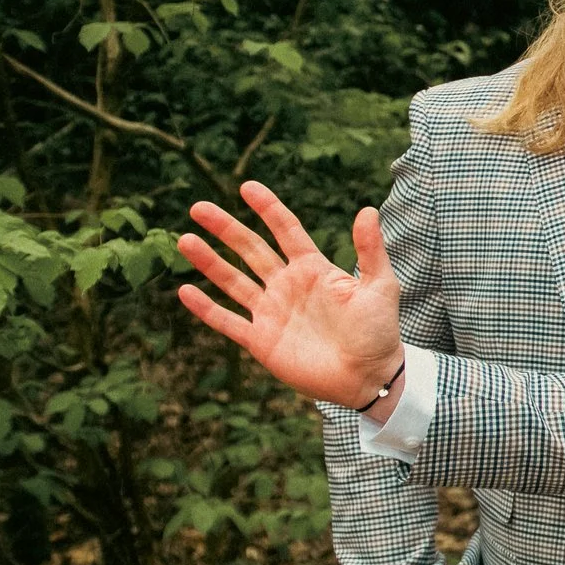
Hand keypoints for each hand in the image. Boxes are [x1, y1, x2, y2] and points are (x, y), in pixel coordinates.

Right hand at [177, 181, 405, 411]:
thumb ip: (370, 250)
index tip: (247, 187)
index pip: (285, 230)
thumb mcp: (380, 286)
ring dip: (209, 261)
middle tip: (199, 208)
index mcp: (314, 269)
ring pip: (233, 280)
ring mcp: (272, 312)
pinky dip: (206, 308)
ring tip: (185, 240)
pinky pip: (227, 321)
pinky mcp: (262, 340)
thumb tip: (368, 209)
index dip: (267, 208)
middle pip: (250, 249)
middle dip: (225, 228)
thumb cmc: (379, 332)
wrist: (369, 377)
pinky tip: (185, 291)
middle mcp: (287, 285)